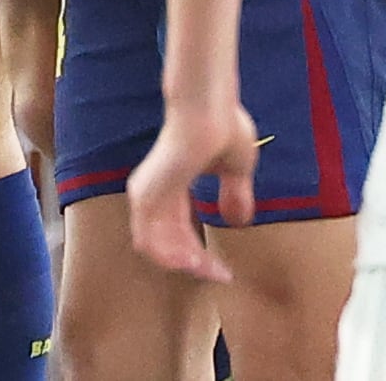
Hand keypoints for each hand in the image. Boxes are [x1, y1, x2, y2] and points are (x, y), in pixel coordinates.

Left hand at [126, 94, 260, 280]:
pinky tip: (195, 264)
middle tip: (219, 274)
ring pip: (156, 247)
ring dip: (183, 263)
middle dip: (194, 263)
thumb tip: (239, 221)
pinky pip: (150, 241)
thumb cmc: (223, 127)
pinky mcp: (146, 197)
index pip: (178, 231)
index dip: (200, 253)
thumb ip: (233, 195)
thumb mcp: (236, 170)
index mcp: (170, 185)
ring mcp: (146, 195)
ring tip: (209, 271)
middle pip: (167, 243)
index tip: (224, 271)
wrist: (209, 111)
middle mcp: (153, 193)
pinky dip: (170, 257)